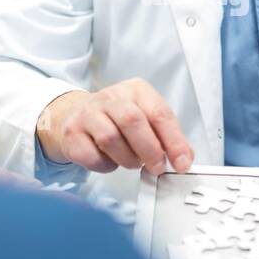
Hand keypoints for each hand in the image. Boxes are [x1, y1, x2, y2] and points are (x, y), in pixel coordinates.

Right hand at [36, 78, 193, 174]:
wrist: (75, 115)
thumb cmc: (117, 120)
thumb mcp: (146, 119)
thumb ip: (166, 137)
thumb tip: (185, 158)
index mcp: (136, 90)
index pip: (160, 113)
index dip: (174, 141)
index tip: (183, 163)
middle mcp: (111, 96)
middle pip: (133, 121)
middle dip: (150, 150)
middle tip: (157, 168)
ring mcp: (88, 113)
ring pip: (111, 138)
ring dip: (127, 159)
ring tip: (133, 163)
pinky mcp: (72, 133)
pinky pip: (91, 155)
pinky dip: (106, 165)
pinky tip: (110, 161)